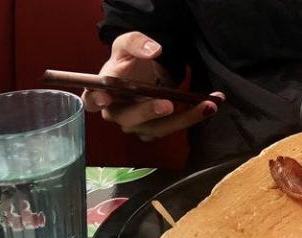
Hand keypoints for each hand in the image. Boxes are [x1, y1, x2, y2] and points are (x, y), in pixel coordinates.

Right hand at [82, 31, 219, 140]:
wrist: (146, 73)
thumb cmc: (129, 62)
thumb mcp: (128, 44)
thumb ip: (136, 43)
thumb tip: (153, 50)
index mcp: (103, 92)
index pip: (92, 100)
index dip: (96, 100)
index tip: (105, 98)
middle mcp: (118, 114)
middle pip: (130, 119)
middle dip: (149, 112)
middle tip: (167, 105)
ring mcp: (137, 126)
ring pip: (158, 128)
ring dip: (184, 118)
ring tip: (207, 105)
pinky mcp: (156, 130)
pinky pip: (173, 128)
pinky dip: (193, 117)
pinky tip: (209, 105)